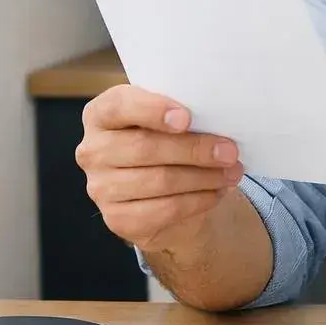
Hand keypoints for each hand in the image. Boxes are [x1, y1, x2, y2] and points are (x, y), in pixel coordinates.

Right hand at [75, 85, 244, 253]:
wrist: (167, 194)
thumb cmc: (170, 143)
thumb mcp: (172, 122)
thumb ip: (182, 114)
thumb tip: (219, 117)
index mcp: (102, 115)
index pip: (118, 105)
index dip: (152, 110)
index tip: (186, 118)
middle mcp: (93, 151)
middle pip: (145, 148)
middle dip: (194, 149)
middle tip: (230, 151)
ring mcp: (100, 188)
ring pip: (159, 180)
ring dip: (204, 177)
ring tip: (232, 172)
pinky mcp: (118, 219)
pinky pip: (165, 209)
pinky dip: (198, 200)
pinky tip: (217, 192)